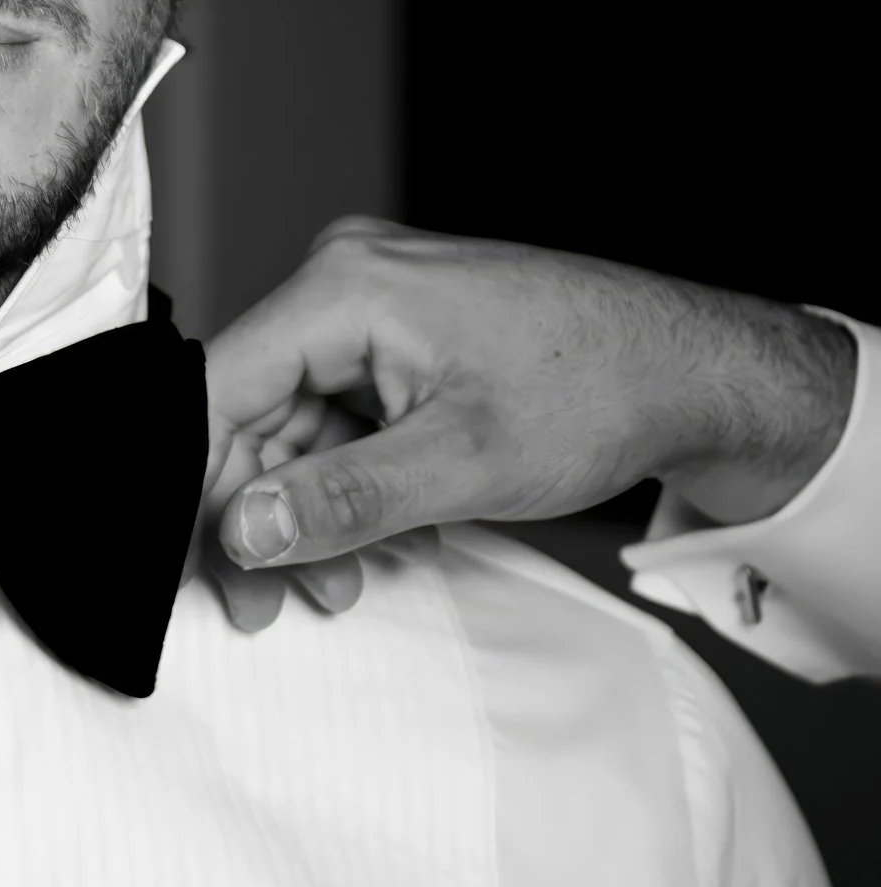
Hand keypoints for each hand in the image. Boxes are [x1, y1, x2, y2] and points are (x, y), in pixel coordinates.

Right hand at [202, 218, 856, 626]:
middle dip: (257, 515)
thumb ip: (342, 501)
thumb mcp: (463, 466)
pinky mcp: (397, 338)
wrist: (691, 371)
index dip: (195, 486)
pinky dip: (345, 486)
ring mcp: (371, 306)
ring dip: (305, 513)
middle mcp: (344, 279)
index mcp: (345, 286)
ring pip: (291, 425)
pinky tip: (376, 545)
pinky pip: (336, 418)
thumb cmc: (598, 394)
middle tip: (268, 606)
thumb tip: (242, 534)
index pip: (216, 388)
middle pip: (247, 411)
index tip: (200, 569)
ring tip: (340, 587)